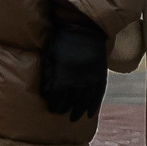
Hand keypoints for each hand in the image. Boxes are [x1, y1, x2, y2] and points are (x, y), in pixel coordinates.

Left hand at [39, 3, 109, 120]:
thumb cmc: (62, 40)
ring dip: (79, 111)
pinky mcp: (101, 75)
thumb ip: (48, 74)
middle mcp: (79, 79)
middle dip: (65, 109)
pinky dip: (94, 106)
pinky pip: (98, 95)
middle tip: (60, 113)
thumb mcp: (50, 54)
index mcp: (64, 74)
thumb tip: (45, 94)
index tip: (51, 109)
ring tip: (73, 118)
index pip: (58, 96)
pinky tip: (90, 114)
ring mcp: (92, 78)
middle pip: (71, 100)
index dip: (54, 105)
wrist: (85, 27)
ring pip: (85, 100)